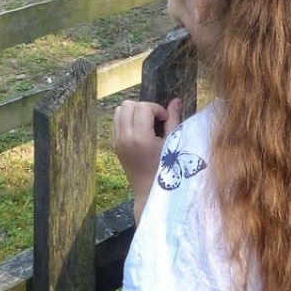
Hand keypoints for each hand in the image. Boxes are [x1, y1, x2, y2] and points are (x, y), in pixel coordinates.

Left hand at [114, 98, 179, 219]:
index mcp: (140, 138)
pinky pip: (116, 122)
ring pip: (119, 111)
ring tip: (146, 123)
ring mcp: (117, 141)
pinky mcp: (114, 144)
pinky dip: (126, 120)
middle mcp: (124, 137)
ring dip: (133, 112)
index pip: (143, 107)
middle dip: (143, 107)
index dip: (157, 108)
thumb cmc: (165, 169)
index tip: (165, 119)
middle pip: (127, 105)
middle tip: (155, 120)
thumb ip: (173, 120)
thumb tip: (175, 100)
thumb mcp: (172, 143)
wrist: (148, 190)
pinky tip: (139, 130)